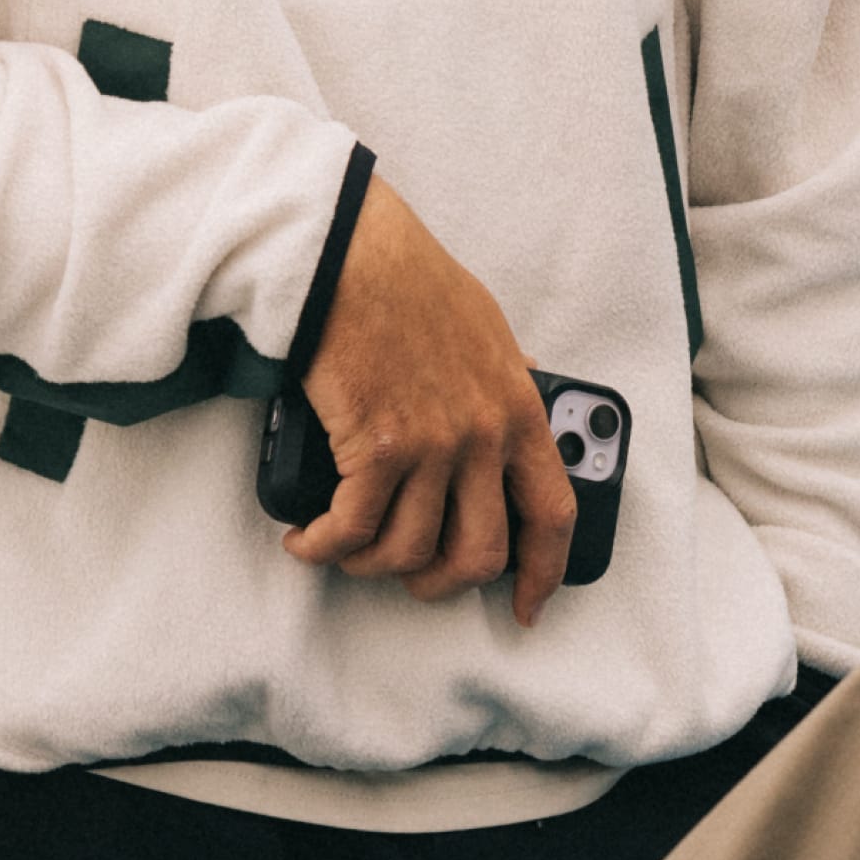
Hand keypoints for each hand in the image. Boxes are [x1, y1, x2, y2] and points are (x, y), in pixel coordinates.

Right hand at [283, 174, 574, 627]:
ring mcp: (432, 444)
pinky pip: (353, 529)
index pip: (552, 514)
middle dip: (438, 582)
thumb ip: (504, 383)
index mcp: (519, 408)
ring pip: (409, 552)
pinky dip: (325, 546)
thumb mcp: (486, 330)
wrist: (353, 253)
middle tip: (409, 575)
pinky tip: (307, 538)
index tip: (525, 606)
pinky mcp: (376, 446)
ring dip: (371, 565)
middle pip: (478, 554)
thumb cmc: (409, 280)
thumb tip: (514, 412)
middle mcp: (484, 435)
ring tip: (344, 548)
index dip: (542, 573)